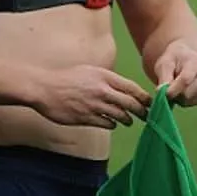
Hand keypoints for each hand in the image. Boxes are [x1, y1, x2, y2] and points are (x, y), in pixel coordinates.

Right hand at [33, 65, 151, 128]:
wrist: (45, 88)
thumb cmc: (66, 78)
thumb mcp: (89, 71)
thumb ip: (106, 79)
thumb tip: (121, 87)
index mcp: (104, 76)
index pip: (132, 88)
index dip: (144, 97)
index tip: (151, 102)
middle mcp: (102, 91)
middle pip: (131, 104)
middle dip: (142, 111)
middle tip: (147, 116)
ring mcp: (95, 105)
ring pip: (121, 116)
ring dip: (127, 120)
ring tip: (129, 121)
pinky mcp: (87, 118)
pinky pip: (107, 124)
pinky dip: (112, 125)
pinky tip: (111, 124)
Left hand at [154, 41, 196, 106]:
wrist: (186, 59)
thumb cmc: (173, 60)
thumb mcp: (165, 63)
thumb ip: (164, 77)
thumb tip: (162, 92)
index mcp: (196, 61)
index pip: (186, 80)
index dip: (174, 89)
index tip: (163, 93)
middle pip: (187, 93)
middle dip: (174, 94)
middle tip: (168, 86)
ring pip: (189, 100)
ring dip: (178, 97)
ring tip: (176, 85)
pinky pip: (193, 103)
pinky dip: (184, 100)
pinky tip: (183, 90)